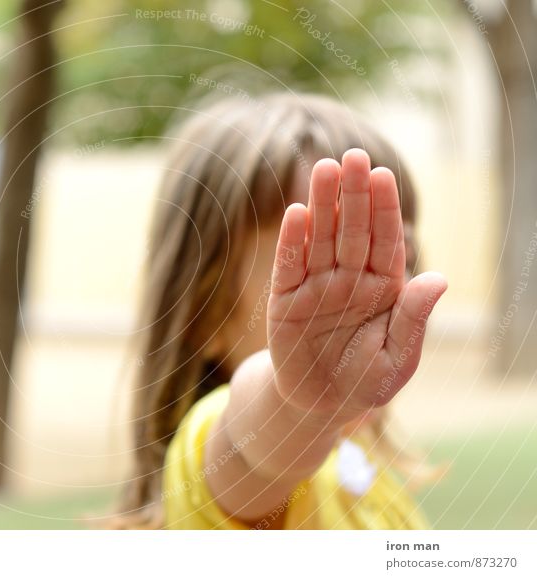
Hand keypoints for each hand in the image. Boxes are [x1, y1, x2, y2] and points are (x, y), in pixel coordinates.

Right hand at [267, 149, 445, 419]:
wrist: (318, 405)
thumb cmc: (364, 383)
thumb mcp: (397, 360)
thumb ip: (413, 319)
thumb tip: (438, 279)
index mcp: (382, 288)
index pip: (384, 240)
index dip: (383, 209)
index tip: (383, 176)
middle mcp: (348, 279)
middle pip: (351, 230)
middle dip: (352, 194)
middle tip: (353, 156)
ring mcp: (315, 286)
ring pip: (319, 238)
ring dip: (322, 205)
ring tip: (323, 169)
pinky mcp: (285, 300)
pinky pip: (290, 266)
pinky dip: (293, 242)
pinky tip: (297, 213)